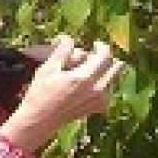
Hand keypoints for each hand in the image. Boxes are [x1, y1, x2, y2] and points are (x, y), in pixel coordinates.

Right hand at [0, 37, 122, 151]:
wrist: (40, 119)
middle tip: (93, 57)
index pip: (106, 56)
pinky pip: (108, 90)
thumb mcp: (48, 68)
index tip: (95, 44)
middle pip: (117, 67)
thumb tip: (69, 37)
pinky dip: (101, 83)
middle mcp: (97, 90)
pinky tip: (86, 85)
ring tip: (85, 72)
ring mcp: (100, 100)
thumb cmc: (41, 92)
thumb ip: (63, 51)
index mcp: (85, 78)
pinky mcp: (99, 107)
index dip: (102, 46)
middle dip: (107, 58)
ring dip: (104, 71)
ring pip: (113, 78)